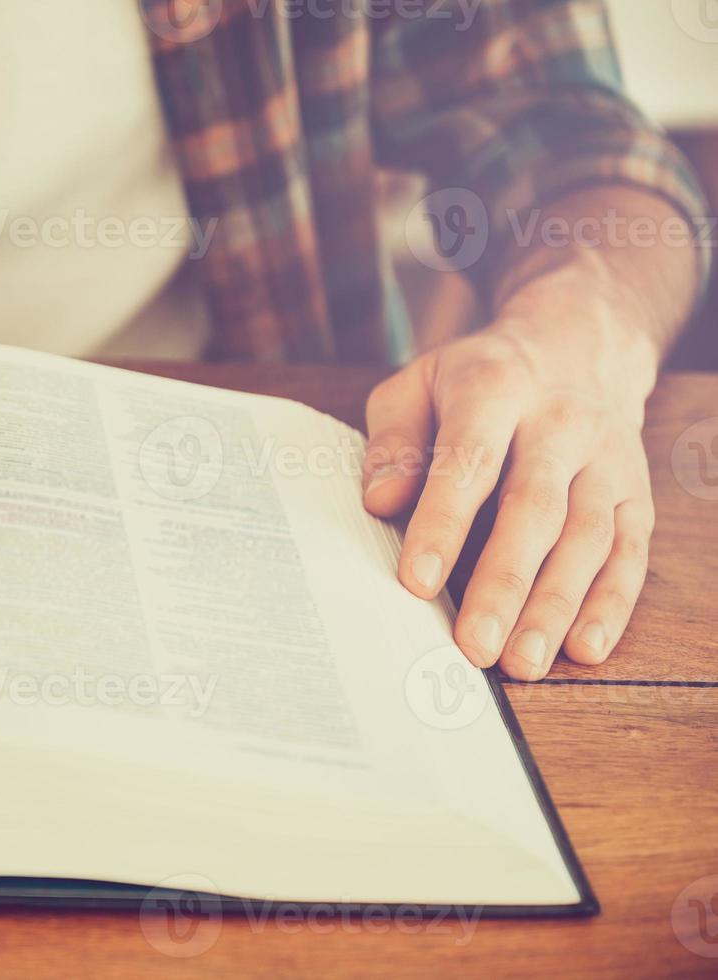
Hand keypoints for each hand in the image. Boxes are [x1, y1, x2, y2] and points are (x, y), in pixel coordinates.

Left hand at [362, 265, 659, 680]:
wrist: (579, 343)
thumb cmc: (477, 378)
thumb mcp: (417, 383)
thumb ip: (393, 441)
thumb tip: (381, 502)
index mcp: (494, 389)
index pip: (468, 462)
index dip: (443, 524)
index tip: (415, 583)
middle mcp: (559, 424)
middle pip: (534, 509)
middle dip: (504, 583)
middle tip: (474, 646)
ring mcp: (606, 459)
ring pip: (587, 538)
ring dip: (556, 606)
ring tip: (522, 663)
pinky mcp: (636, 491)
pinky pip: (630, 551)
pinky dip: (611, 603)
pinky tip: (584, 648)